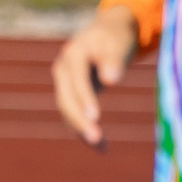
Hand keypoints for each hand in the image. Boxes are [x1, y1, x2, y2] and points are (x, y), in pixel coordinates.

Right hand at [51, 7, 141, 147]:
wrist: (107, 33)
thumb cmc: (116, 37)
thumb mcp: (118, 43)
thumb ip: (114, 61)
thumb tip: (111, 81)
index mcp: (73, 54)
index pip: (77, 79)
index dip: (85, 98)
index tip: (95, 117)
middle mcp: (63, 70)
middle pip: (66, 99)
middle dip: (79, 121)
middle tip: (96, 139)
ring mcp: (64, 83)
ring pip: (68, 111)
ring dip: (81, 130)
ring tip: (102, 148)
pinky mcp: (71, 94)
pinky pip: (75, 115)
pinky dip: (86, 130)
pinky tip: (103, 148)